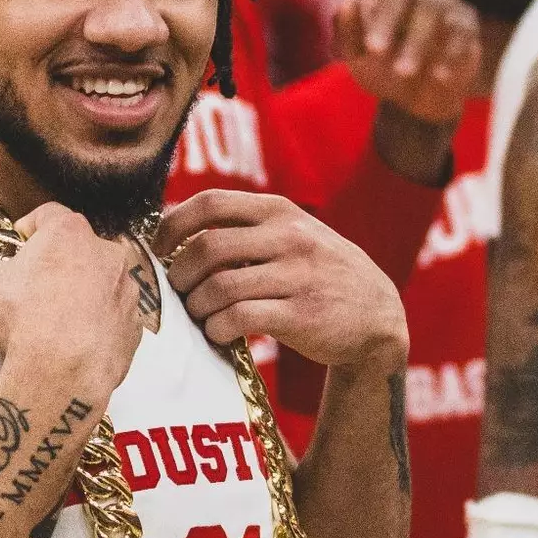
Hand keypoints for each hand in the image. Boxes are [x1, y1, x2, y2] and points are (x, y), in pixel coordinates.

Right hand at [0, 203, 143, 399]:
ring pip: (101, 282)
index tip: (19, 245)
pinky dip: (98, 322)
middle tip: (33, 287)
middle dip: (57, 263)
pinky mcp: (134, 324)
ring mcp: (125, 289)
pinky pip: (113, 315)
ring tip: (55, 318)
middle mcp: (106, 254)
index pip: (49, 214)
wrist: (63, 371)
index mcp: (70, 233)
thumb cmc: (27, 319)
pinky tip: (75, 340)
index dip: (30, 228)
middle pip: (78, 248)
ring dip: (81, 292)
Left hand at [155, 190, 406, 371]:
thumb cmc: (319, 275)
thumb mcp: (293, 235)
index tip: (159, 248)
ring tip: (201, 316)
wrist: (378, 317)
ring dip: (197, 307)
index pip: (211, 203)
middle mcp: (289, 237)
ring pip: (219, 287)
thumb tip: (176, 238)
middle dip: (180, 274)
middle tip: (179, 293)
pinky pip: (239, 319)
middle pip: (206, 248)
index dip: (173, 224)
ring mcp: (297, 276)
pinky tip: (220, 334)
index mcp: (279, 211)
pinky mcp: (301, 315)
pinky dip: (218, 329)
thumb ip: (247, 230)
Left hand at [333, 0, 481, 128]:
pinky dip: (449, 54)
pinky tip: (437, 76)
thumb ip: (349, 32)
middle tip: (374, 50)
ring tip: (402, 72)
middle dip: (387, 15)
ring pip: (434, 4)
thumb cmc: (381, 70)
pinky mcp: (467, 26)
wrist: (413, 102)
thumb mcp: (357, 59)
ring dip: (416, 40)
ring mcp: (445, 3)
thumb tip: (348, 3)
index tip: (365, 3)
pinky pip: (462, 29)